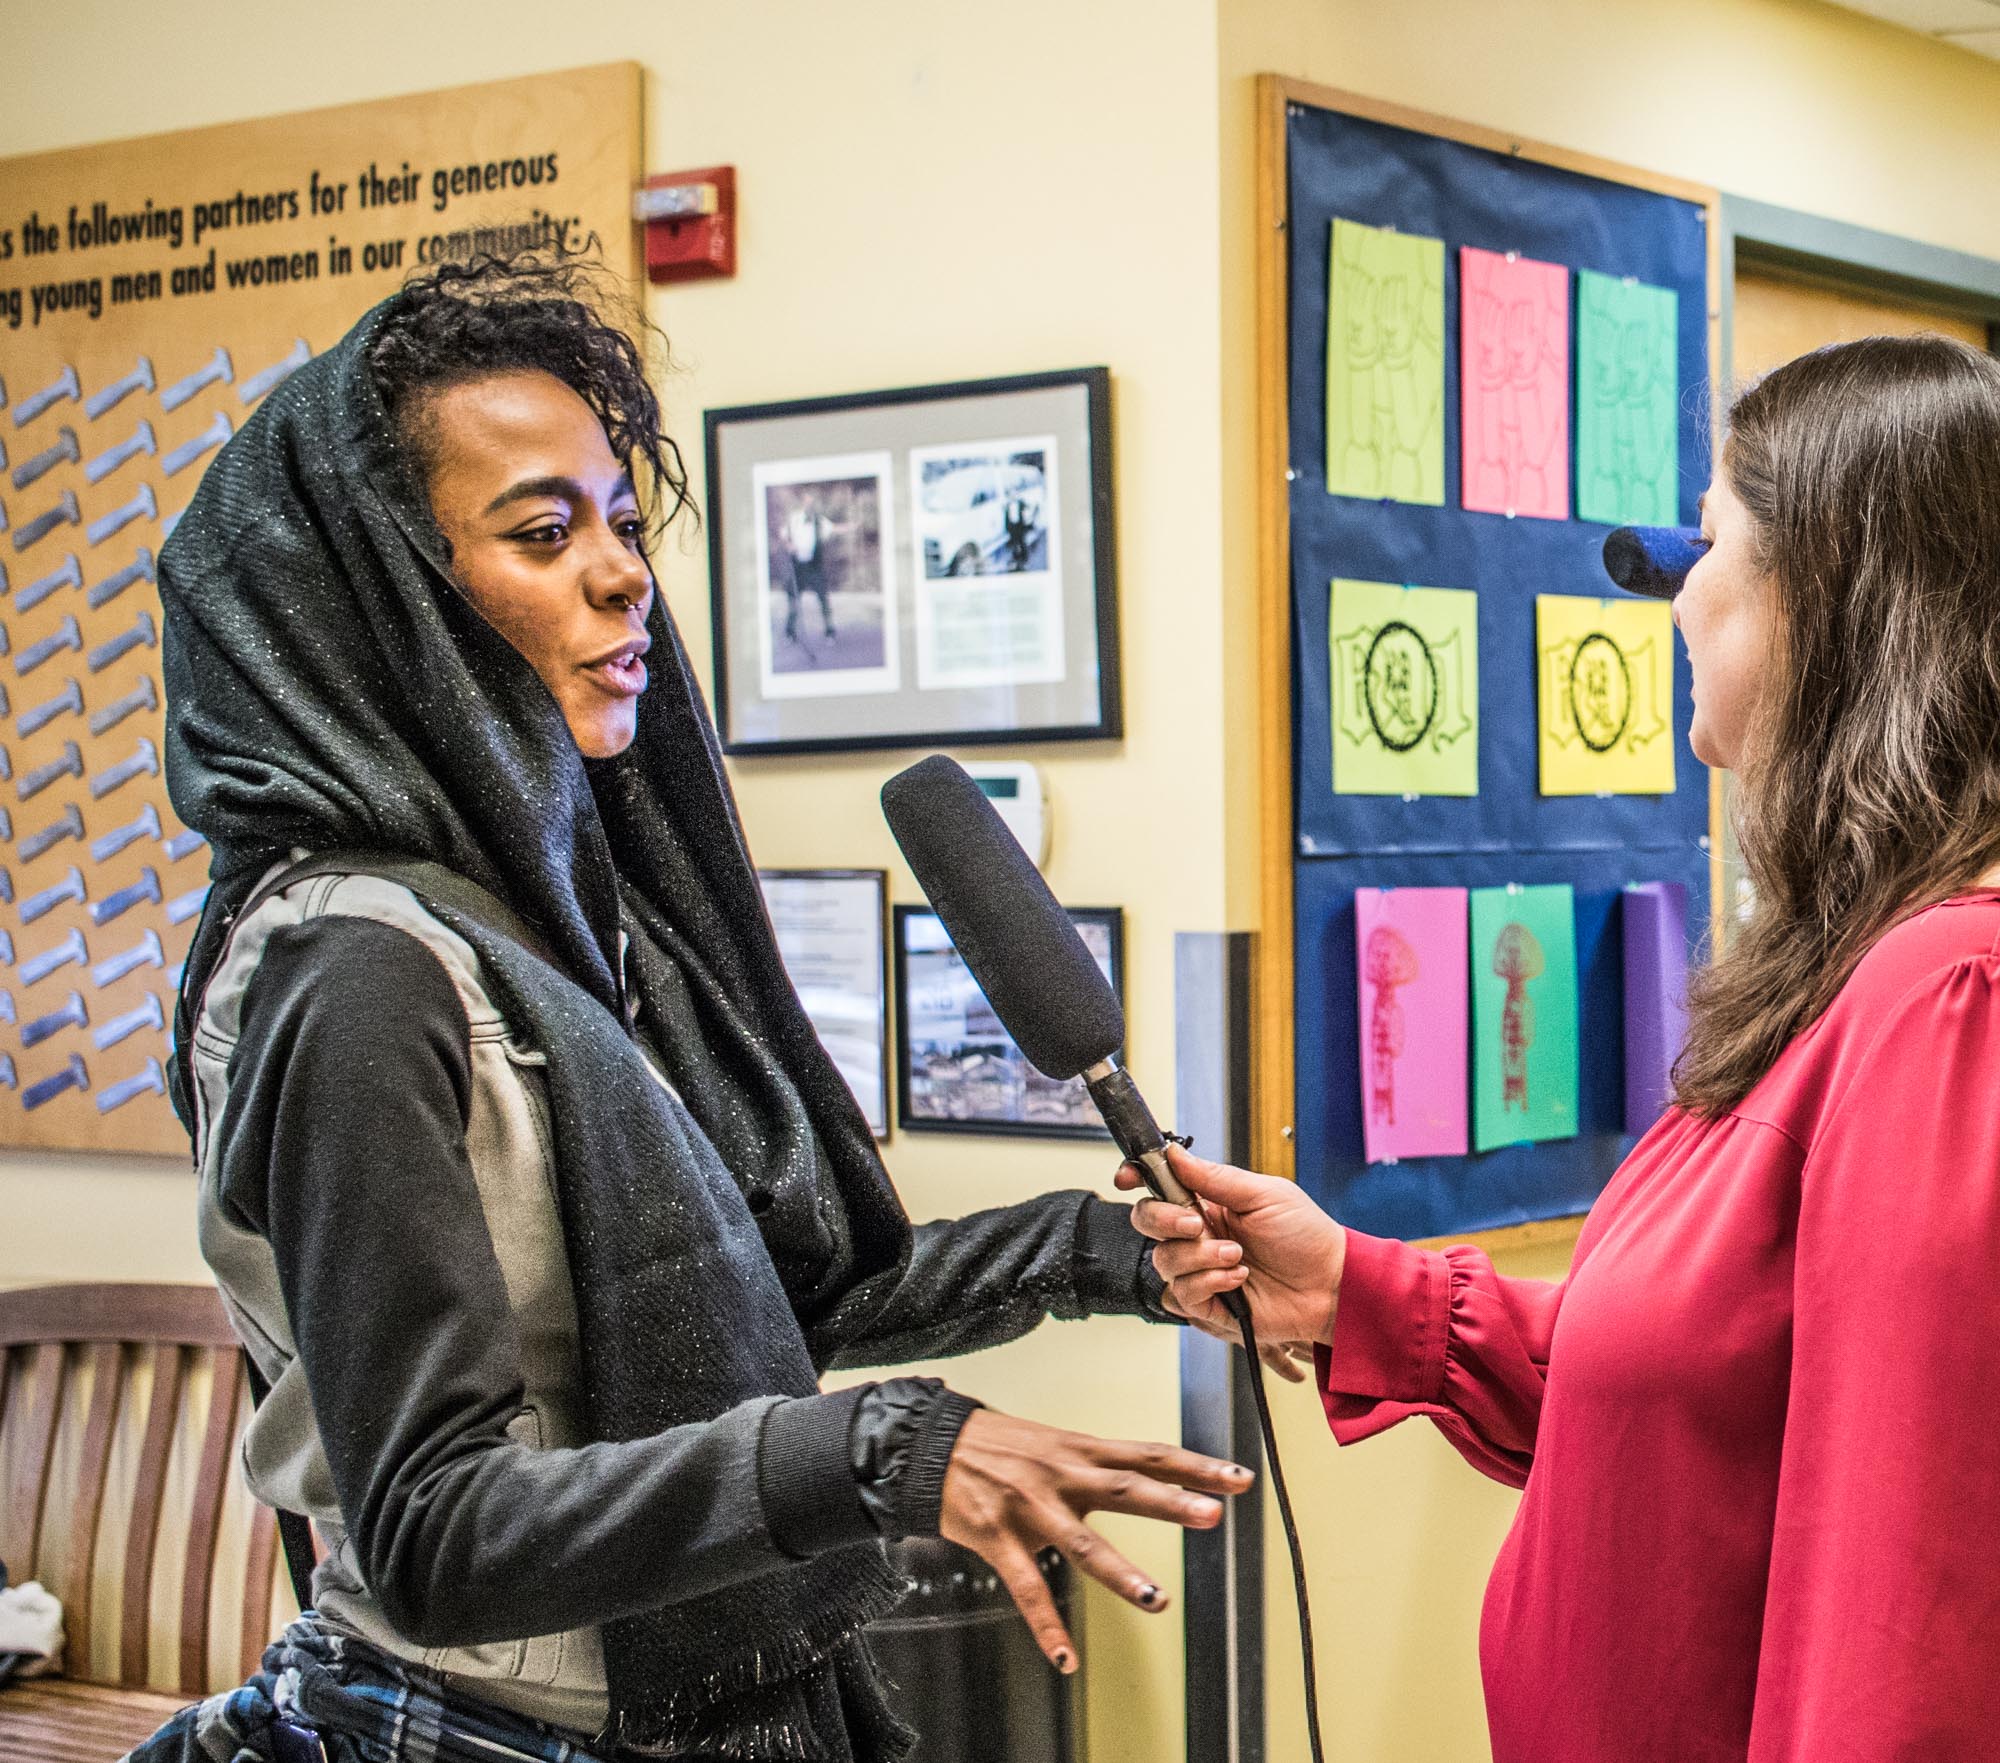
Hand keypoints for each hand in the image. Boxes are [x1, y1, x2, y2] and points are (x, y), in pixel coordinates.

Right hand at [939, 1407, 1252, 1673]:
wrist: (928, 1444)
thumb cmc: (995, 1445)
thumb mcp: (1051, 1443)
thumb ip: (1093, 1465)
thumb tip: (1142, 1480)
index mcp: (1080, 1449)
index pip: (1149, 1454)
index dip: (1195, 1465)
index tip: (1237, 1478)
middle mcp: (1062, 1475)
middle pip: (1127, 1488)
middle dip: (1171, 1502)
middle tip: (1213, 1516)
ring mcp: (1031, 1507)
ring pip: (1083, 1544)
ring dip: (1122, 1574)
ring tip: (1158, 1601)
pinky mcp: (999, 1538)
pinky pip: (1028, 1589)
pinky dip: (1048, 1627)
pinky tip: (1066, 1657)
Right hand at [1117, 1144, 1344, 1350]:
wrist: (1331, 1285)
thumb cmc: (1306, 1236)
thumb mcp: (1264, 1195)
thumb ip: (1214, 1177)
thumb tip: (1174, 1153)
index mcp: (1208, 1203)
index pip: (1159, 1187)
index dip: (1137, 1179)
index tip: (1128, 1178)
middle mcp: (1198, 1235)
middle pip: (1147, 1222)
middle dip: (1164, 1220)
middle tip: (1198, 1223)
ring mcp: (1201, 1270)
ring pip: (1162, 1261)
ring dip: (1199, 1257)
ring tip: (1237, 1258)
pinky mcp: (1209, 1305)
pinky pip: (1182, 1295)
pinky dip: (1208, 1284)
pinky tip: (1238, 1281)